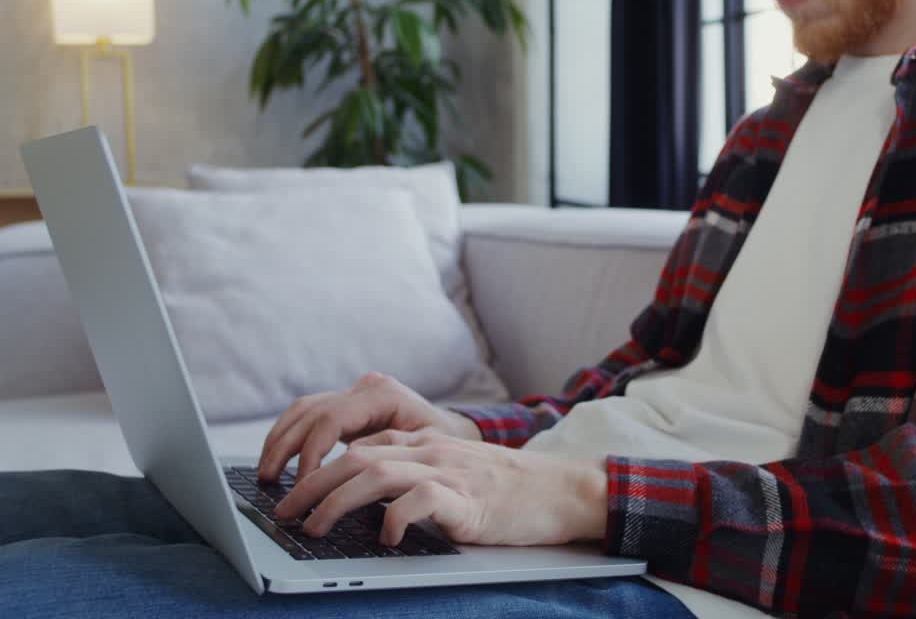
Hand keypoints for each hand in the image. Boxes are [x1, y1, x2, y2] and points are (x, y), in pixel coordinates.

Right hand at [257, 371, 481, 481]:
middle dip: (285, 448)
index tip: (302, 484)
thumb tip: (348, 468)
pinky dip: (289, 438)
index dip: (311, 452)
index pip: (332, 418)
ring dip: (280, 442)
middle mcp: (365, 387)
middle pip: (310, 411)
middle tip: (270, 482)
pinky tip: (279, 464)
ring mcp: (354, 393)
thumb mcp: (425, 451)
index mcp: (383, 393)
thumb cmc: (447, 446)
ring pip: (302, 410)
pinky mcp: (347, 406)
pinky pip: (308, 417)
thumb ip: (388, 454)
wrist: (457, 434)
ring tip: (267, 475)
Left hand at [273, 434, 607, 546]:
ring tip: (314, 527)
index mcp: (427, 443)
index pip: (361, 444)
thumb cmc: (511, 492)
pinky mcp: (469, 498)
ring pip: (376, 472)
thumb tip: (369, 507)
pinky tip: (385, 538)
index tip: (294, 493)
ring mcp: (451, 471)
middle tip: (285, 513)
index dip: (321, 467)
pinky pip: (421, 500)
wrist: (564, 490)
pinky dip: (395, 517)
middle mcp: (432, 450)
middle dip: (312, 484)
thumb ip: (418, 480)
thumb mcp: (456, 477)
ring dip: (336, 501)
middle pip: (357, 456)